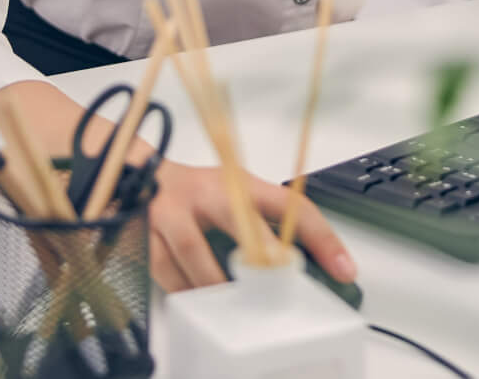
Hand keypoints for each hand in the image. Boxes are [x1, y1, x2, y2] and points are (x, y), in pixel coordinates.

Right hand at [145, 162, 355, 291]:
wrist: (135, 175)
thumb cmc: (195, 191)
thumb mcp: (233, 194)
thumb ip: (261, 223)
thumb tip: (298, 264)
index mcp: (239, 184)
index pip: (290, 206)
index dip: (321, 237)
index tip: (343, 267)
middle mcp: (207, 193)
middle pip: (242, 223)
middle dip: (264, 257)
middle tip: (280, 283)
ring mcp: (173, 213)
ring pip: (197, 253)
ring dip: (217, 282)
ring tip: (233, 302)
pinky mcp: (145, 235)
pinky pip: (167, 272)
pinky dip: (184, 289)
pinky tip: (196, 297)